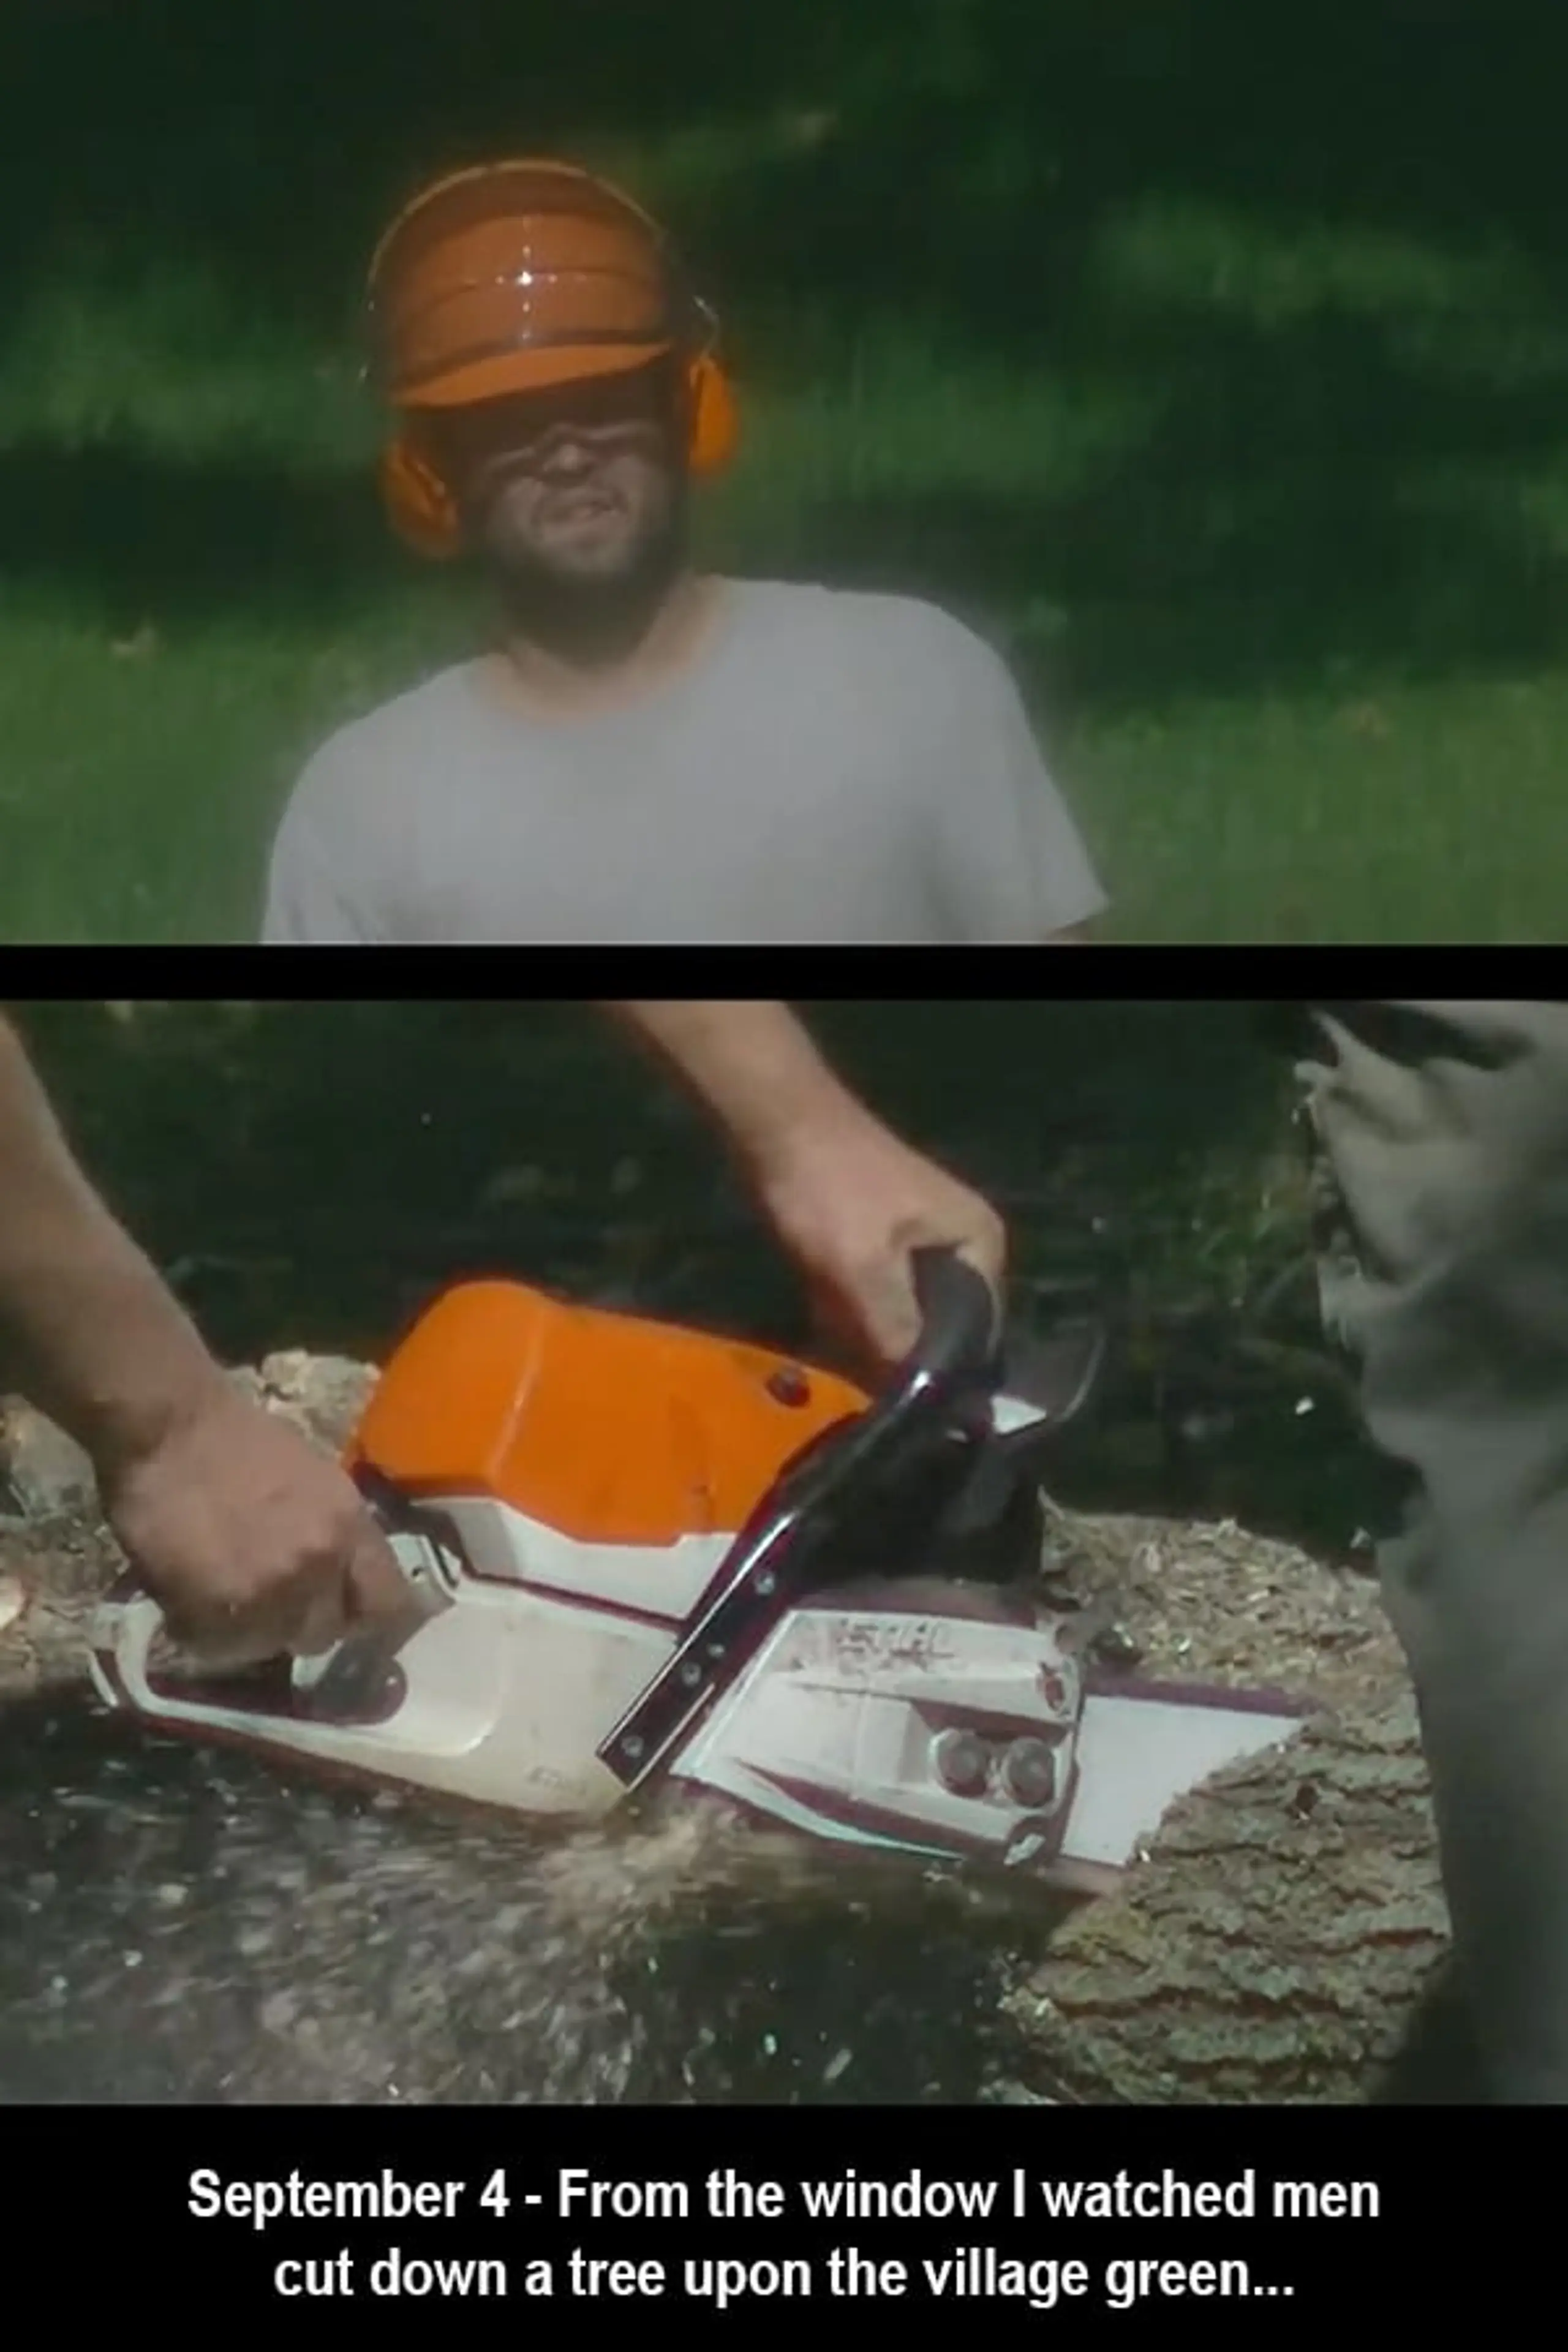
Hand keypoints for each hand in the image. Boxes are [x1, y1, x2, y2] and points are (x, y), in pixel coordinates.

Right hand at [95, 1379, 416, 1667]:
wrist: (169, 1427)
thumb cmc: (237, 1440)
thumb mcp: (316, 1480)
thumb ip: (335, 1534)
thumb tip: (338, 1580)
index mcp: (350, 1526)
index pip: (389, 1604)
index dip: (365, 1617)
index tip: (344, 1617)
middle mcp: (320, 1563)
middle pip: (326, 1633)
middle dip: (300, 1625)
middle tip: (270, 1604)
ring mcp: (270, 1590)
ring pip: (272, 1646)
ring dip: (250, 1632)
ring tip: (224, 1600)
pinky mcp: (216, 1609)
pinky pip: (220, 1648)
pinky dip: (206, 1634)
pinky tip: (191, 1602)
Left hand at [751, 1111, 1006, 1371]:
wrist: (776, 1124)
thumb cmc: (829, 1189)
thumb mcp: (863, 1268)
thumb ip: (896, 1331)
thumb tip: (920, 1395)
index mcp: (981, 1244)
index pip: (978, 1336)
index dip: (941, 1372)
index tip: (903, 1400)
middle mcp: (966, 1244)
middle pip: (941, 1326)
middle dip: (895, 1347)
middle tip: (855, 1362)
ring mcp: (926, 1239)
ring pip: (904, 1313)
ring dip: (866, 1327)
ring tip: (832, 1324)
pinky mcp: (886, 1240)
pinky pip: (878, 1293)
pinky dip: (851, 1306)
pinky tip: (822, 1305)